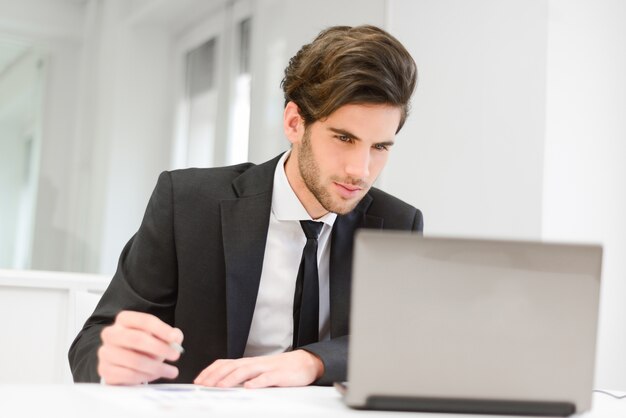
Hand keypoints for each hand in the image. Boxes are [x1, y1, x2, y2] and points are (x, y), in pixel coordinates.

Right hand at [98, 311, 183, 384]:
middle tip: (176, 355)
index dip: (161, 329)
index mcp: (124, 319)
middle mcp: (111, 333)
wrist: (122, 363)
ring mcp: (105, 352)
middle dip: (160, 348)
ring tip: (171, 371)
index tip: (174, 338)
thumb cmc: (143, 346)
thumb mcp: (158, 336)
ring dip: (157, 367)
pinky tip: (155, 375)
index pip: (144, 320)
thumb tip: (175, 337)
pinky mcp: (105, 370)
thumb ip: (170, 335)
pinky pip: (128, 375)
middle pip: (137, 339)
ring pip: (134, 360)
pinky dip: (145, 377)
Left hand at [193, 349, 323, 387]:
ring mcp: (266, 368)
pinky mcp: (278, 375)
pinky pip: (266, 378)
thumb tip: (222, 385)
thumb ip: (242, 376)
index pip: (224, 363)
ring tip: (220, 387)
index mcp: (247, 363)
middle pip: (231, 366)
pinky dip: (257, 382)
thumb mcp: (257, 371)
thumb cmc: (279, 369)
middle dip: (215, 376)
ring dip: (231, 378)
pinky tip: (249, 387)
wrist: (303, 363)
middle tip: (204, 386)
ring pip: (245, 371)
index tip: (199, 381)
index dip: (210, 371)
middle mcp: (254, 363)